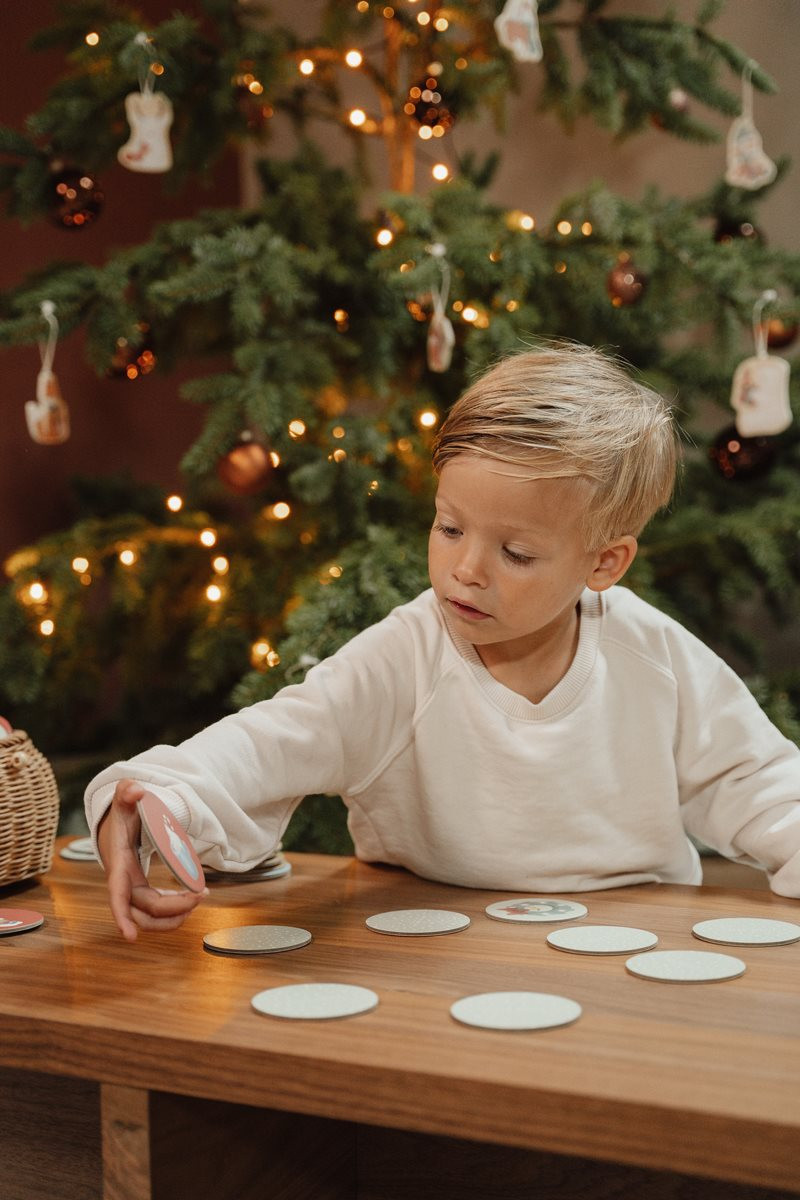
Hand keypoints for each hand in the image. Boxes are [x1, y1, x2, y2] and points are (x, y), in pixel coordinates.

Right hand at [96, 779, 206, 940]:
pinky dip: (174, 911)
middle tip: (200, 895)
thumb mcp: (123, 800)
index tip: (130, 937)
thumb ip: (127, 792)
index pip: (118, 895)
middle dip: (172, 910)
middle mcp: (124, 884)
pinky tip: (191, 899)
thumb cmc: (121, 815)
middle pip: (144, 910)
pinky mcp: (143, 893)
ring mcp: (133, 891)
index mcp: (119, 865)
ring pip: (150, 918)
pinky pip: (157, 912)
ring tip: (199, 899)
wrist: (116, 827)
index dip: (121, 916)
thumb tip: (135, 790)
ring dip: (175, 916)